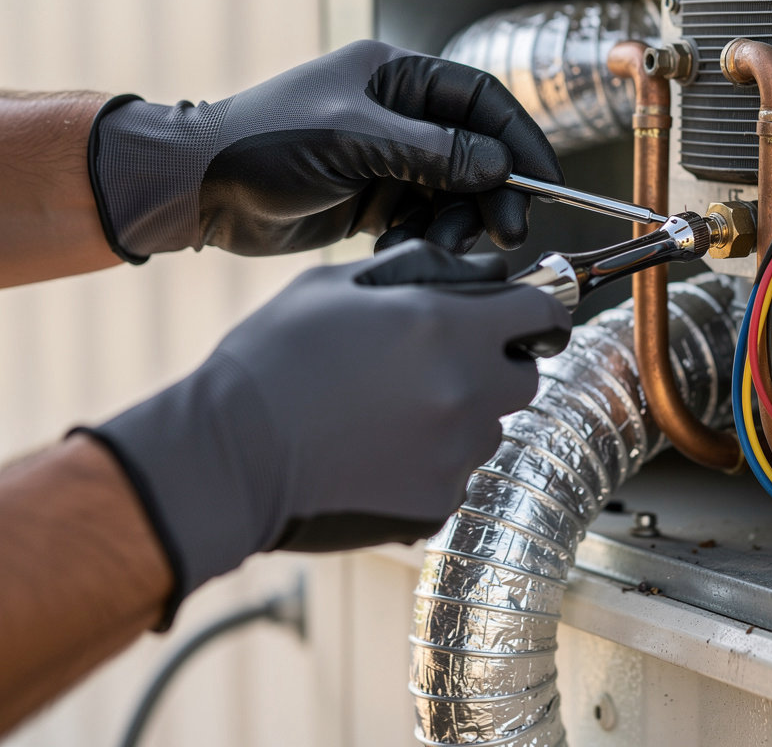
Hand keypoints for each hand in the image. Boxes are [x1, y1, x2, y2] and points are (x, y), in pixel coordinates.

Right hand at [82, 241, 570, 620]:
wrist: (226, 454)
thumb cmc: (274, 357)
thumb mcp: (340, 282)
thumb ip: (423, 269)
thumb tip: (479, 273)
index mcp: (449, 327)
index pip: (544, 312)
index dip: (542, 309)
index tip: (532, 315)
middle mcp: (467, 391)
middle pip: (525, 376)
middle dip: (497, 364)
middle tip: (443, 362)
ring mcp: (456, 454)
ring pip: (490, 427)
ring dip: (462, 414)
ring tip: (392, 412)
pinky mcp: (436, 503)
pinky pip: (457, 473)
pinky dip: (433, 461)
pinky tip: (377, 451)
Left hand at [88, 40, 562, 261]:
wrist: (203, 190)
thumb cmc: (264, 143)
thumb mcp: (351, 139)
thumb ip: (429, 152)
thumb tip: (498, 164)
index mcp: (397, 78)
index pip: (479, 100)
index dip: (519, 136)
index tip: (545, 178)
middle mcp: (400, 116)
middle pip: (474, 151)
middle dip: (494, 191)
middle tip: (508, 231)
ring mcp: (389, 159)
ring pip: (452, 192)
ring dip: (457, 222)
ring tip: (443, 248)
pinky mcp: (375, 200)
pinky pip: (422, 219)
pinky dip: (424, 237)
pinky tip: (403, 251)